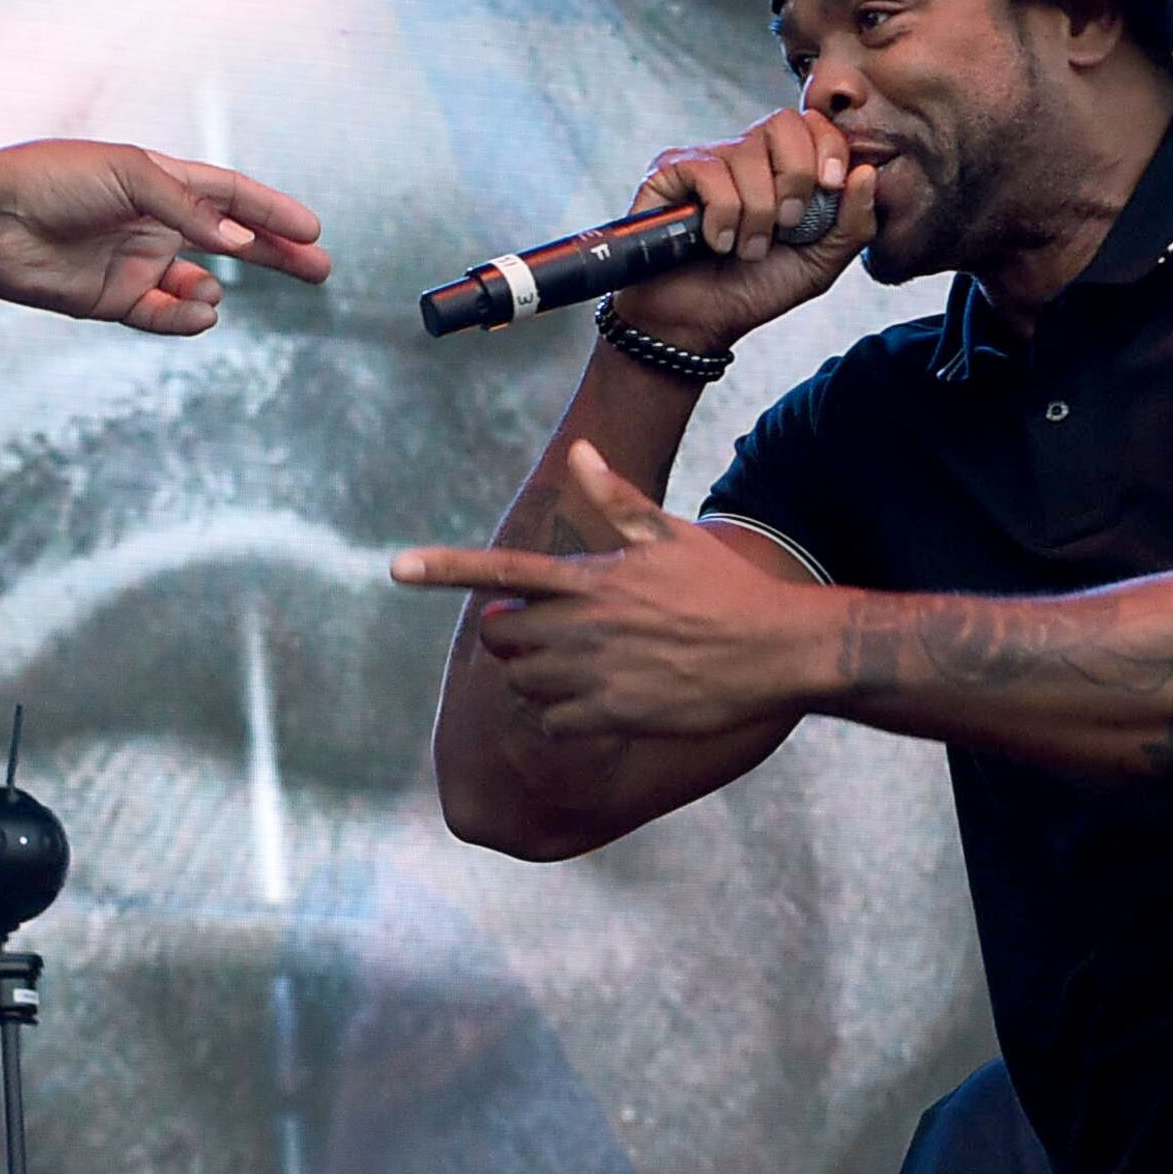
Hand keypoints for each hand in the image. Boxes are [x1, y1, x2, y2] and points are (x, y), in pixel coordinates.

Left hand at [0, 139, 327, 332]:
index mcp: (160, 181)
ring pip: (198, 285)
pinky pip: (162, 314)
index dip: (272, 211)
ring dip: (212, 292)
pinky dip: (185, 318)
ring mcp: (134, 262)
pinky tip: (199, 311)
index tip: (313, 229)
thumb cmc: (53, 179)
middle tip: (320, 269)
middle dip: (275, 255)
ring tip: (208, 292)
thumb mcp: (129, 175)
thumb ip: (187, 209)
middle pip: (230, 242)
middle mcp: (153, 222)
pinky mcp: (110, 299)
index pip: (231, 195)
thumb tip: (237, 242)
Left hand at [391, 443, 825, 739]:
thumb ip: (615, 498)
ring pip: (522, 683)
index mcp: (593, 578)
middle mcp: (586, 626)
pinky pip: (551, 722)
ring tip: (579, 664)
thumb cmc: (721, 586)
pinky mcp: (614, 715)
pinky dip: (558, 716)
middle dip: (512, 636)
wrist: (776, 648)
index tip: (396, 567)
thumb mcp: (669, 534)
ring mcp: (597, 674)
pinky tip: (593, 700)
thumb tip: (579, 451)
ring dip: (534, 677)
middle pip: (502, 637)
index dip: (445, 569)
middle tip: (549, 632)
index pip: (503, 571)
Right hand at [608, 104, 874, 353]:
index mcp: (781, 167)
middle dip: (795, 176)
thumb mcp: (821, 262)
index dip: (827, 146)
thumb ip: (855, 222)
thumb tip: (867, 171)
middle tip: (787, 223)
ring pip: (746, 154)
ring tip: (746, 248)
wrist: (701, 323)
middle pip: (782, 123)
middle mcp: (743, 155)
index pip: (812, 123)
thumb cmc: (755, 290)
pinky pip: (708, 173)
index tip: (830, 186)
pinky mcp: (668, 174)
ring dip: (756, 214)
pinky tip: (715, 242)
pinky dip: (721, 216)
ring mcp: (704, 161)